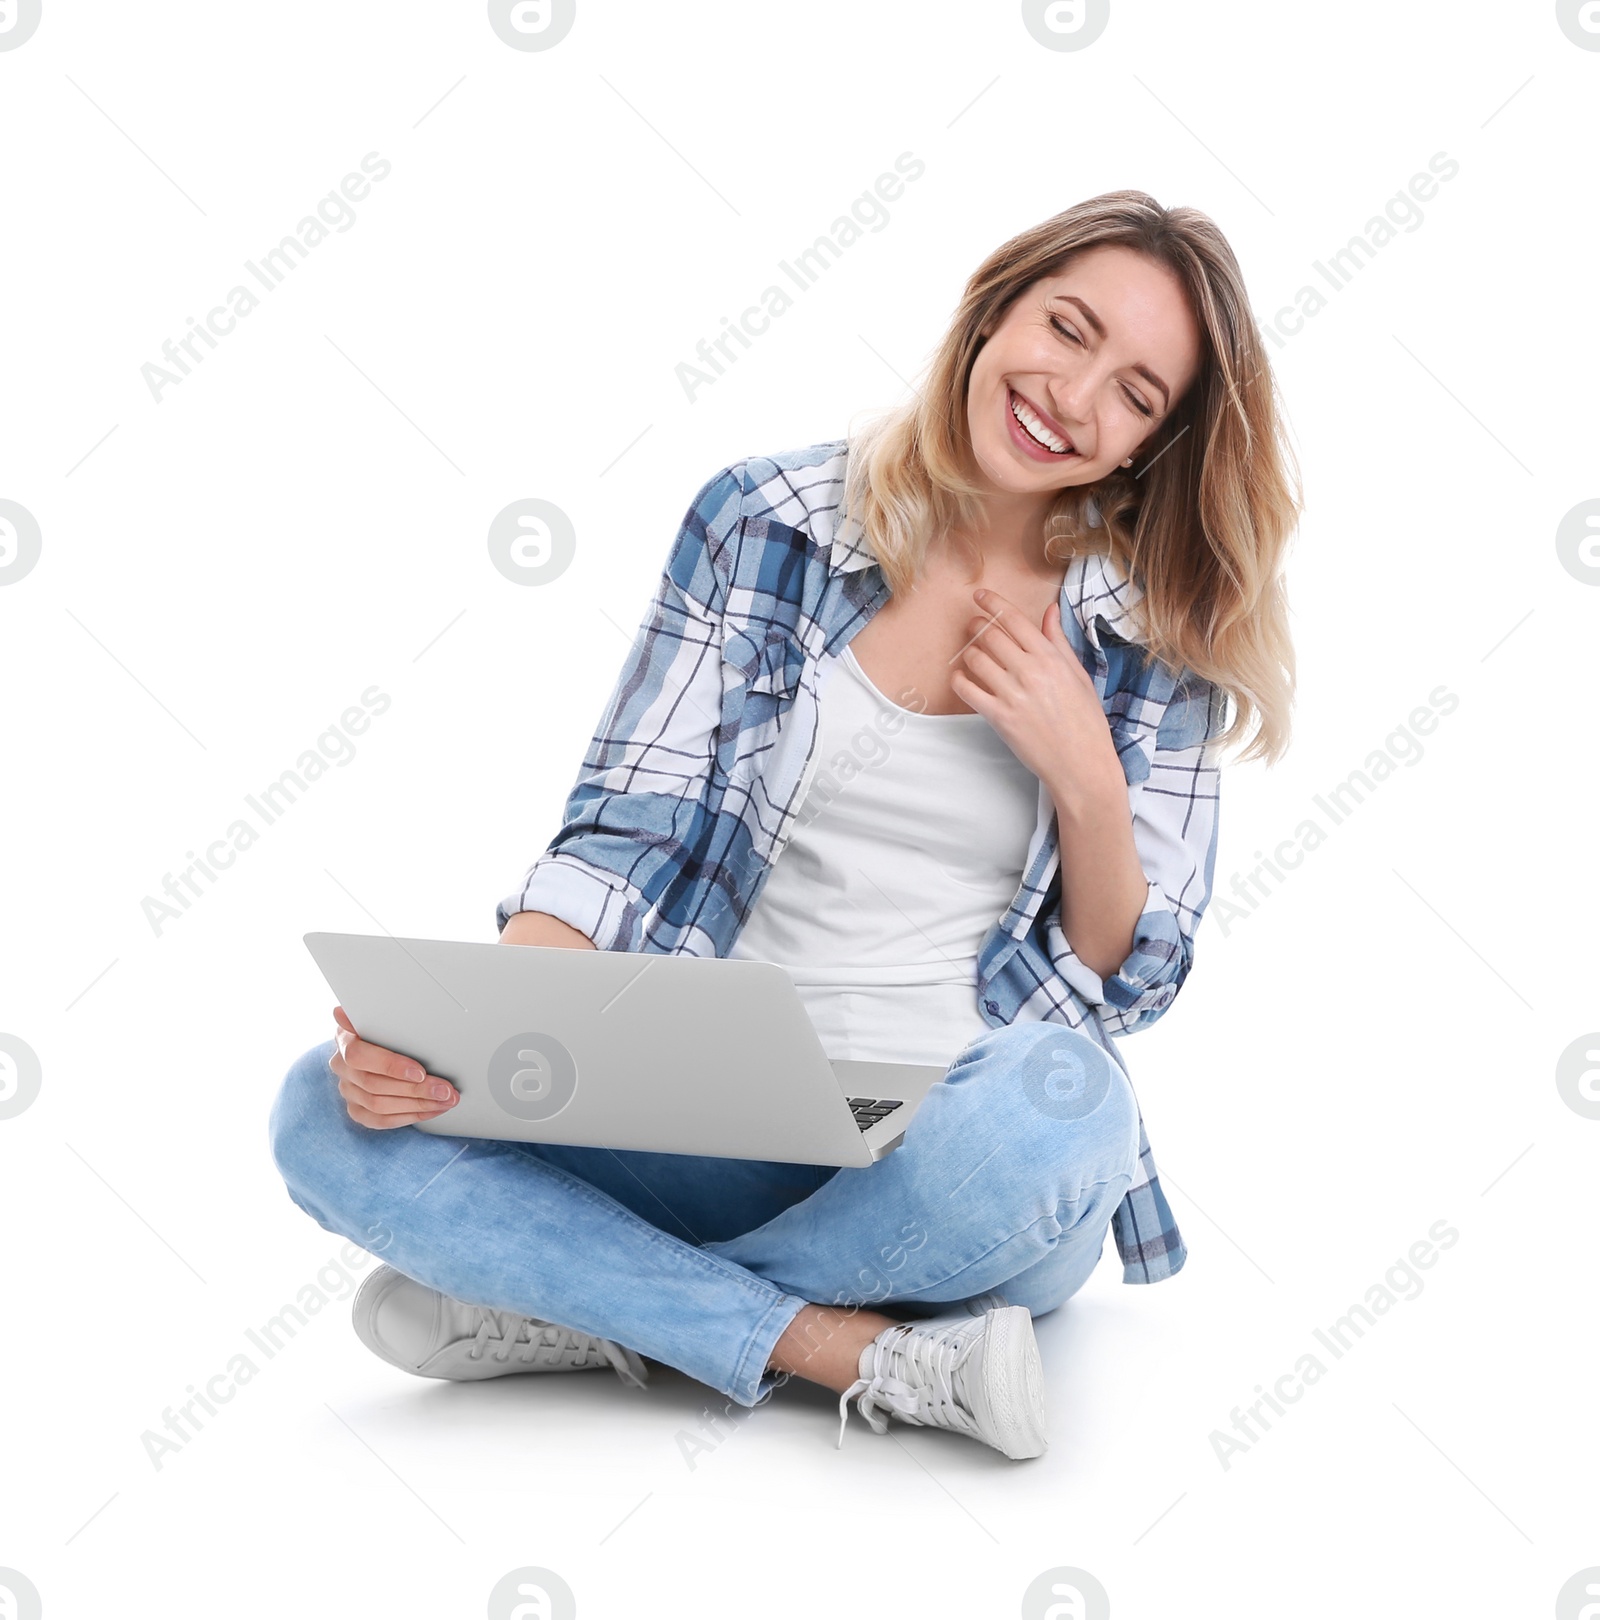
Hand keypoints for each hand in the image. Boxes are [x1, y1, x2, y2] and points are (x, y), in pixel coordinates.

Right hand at [329, 1005, 457, 1129]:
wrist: (378, 1042)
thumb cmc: (385, 1027)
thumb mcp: (384, 1014)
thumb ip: (375, 1013)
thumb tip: (342, 1011)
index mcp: (345, 1039)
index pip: (360, 1056)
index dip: (391, 1066)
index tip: (420, 1072)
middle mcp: (342, 1066)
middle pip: (375, 1085)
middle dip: (417, 1090)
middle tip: (445, 1090)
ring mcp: (348, 1090)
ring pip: (380, 1106)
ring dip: (419, 1105)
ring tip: (446, 1100)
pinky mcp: (356, 1109)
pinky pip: (381, 1121)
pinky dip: (410, 1117)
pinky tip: (432, 1110)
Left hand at [950, 588, 1122, 801]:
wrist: (1081, 762)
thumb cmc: (1084, 720)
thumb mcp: (1078, 675)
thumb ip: (1058, 641)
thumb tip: (1050, 611)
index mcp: (1051, 658)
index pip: (1014, 620)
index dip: (993, 603)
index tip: (979, 595)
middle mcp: (1030, 672)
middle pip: (990, 635)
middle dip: (976, 625)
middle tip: (972, 624)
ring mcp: (1013, 694)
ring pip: (976, 659)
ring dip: (969, 652)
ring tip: (972, 655)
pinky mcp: (999, 717)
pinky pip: (967, 690)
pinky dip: (959, 680)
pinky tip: (962, 678)